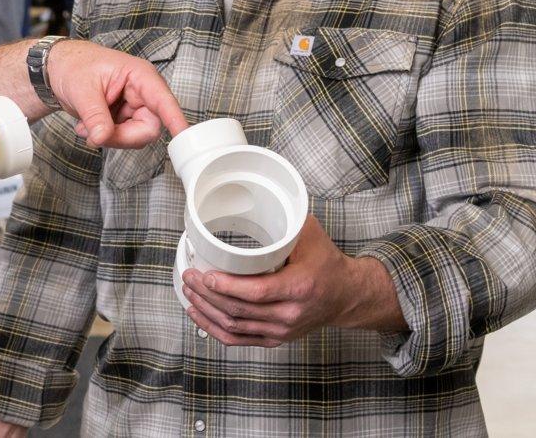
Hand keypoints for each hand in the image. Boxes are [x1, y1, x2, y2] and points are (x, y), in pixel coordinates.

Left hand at [45, 40, 189, 148]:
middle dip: (122, 137)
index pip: (163, 102)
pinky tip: (87, 127)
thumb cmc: (74, 65)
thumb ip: (94, 116)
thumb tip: (102, 138)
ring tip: (86, 126)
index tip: (184, 136)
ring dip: (109, 138)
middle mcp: (142, 93)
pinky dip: (104, 137)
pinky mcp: (124, 118)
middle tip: (95, 135)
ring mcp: (134, 107)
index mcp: (140, 76)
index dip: (175, 120)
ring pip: (135, 137)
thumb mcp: (82, 90)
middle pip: (148, 128)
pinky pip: (123, 138)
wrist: (58, 69)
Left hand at [180, 217, 403, 346]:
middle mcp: (290, 314)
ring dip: (207, 311)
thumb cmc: (327, 263)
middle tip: (189, 277)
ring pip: (235, 327)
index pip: (256, 292)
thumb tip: (258, 196)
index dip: (226, 286)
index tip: (206, 274)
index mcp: (298, 287)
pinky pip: (240, 340)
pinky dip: (216, 329)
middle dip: (208, 295)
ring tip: (189, 292)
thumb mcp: (310, 235)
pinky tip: (200, 315)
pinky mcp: (275, 339)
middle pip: (239, 310)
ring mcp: (282, 330)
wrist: (347, 296)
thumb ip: (285, 218)